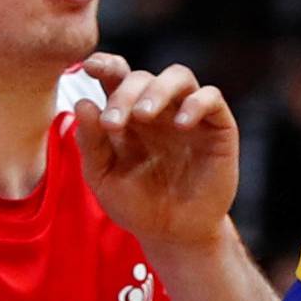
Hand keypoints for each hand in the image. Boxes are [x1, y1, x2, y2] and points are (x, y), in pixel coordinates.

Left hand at [70, 53, 236, 250]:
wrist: (173, 236)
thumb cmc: (135, 205)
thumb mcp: (103, 177)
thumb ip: (90, 142)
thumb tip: (82, 102)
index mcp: (127, 113)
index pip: (117, 75)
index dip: (105, 64)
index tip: (90, 67)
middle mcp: (158, 108)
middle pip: (142, 77)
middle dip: (124, 94)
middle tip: (112, 123)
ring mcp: (189, 115)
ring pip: (178, 76)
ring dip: (157, 89)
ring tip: (142, 116)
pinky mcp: (218, 128)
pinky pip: (212, 98)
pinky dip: (196, 103)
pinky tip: (180, 123)